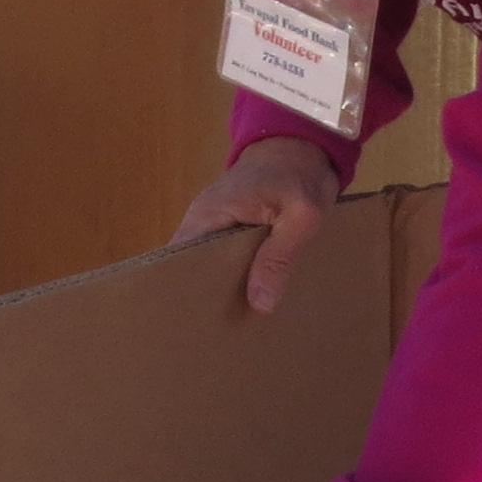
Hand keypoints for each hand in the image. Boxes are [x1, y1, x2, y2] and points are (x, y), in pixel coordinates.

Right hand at [172, 135, 349, 316]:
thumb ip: (279, 257)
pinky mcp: (230, 228)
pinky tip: (250, 302)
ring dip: (222, 289)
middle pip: (192, 268)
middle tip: (218, 335)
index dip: (185, 291)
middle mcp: (204, 220)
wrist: (302, 146)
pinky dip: (236, 277)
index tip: (195, 324)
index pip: (179, 260)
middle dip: (204, 298)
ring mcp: (215, 224)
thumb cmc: (300, 174)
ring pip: (210, 266)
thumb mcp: (301, 216)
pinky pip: (225, 259)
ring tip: (232, 328)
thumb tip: (260, 304)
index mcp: (210, 214)